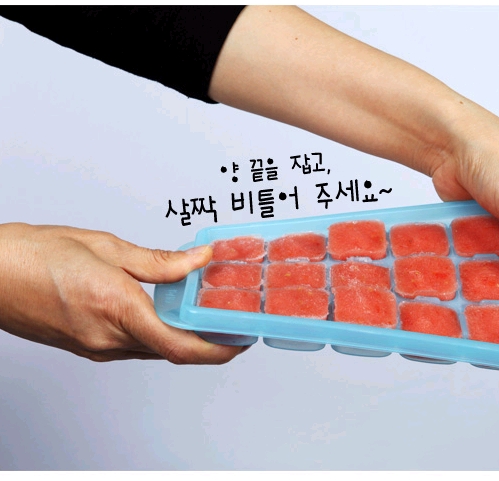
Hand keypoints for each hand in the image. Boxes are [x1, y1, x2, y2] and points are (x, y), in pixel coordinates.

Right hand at [0, 223, 246, 362]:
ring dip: (185, 337)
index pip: (181, 346)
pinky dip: (160, 332)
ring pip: (156, 349)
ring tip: (206, 311)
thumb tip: (198, 259)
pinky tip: (167, 310)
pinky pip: (136, 345)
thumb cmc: (34, 255)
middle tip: (234, 321)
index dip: (219, 349)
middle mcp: (107, 338)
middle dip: (210, 342)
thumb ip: (159, 261)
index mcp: (116, 308)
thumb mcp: (106, 247)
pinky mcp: (88, 347)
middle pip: (174, 351)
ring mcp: (96, 347)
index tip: (242, 340)